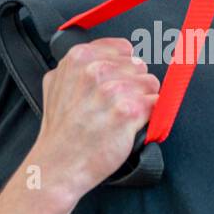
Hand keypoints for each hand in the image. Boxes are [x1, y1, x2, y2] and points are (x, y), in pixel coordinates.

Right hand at [30, 37, 159, 199]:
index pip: (123, 48)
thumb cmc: (60, 130)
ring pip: (151, 84)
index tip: (116, 83)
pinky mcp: (128, 112)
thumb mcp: (56, 83)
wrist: (58, 165)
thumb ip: (79, 64)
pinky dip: (149, 116)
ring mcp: (112, 90)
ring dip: (142, 101)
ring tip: (120, 117)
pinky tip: (130, 125)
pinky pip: (156, 103)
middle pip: (139, 66)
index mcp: (78, 57)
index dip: (123, 68)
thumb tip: (110, 53)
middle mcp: (95, 70)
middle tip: (114, 106)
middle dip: (133, 85)